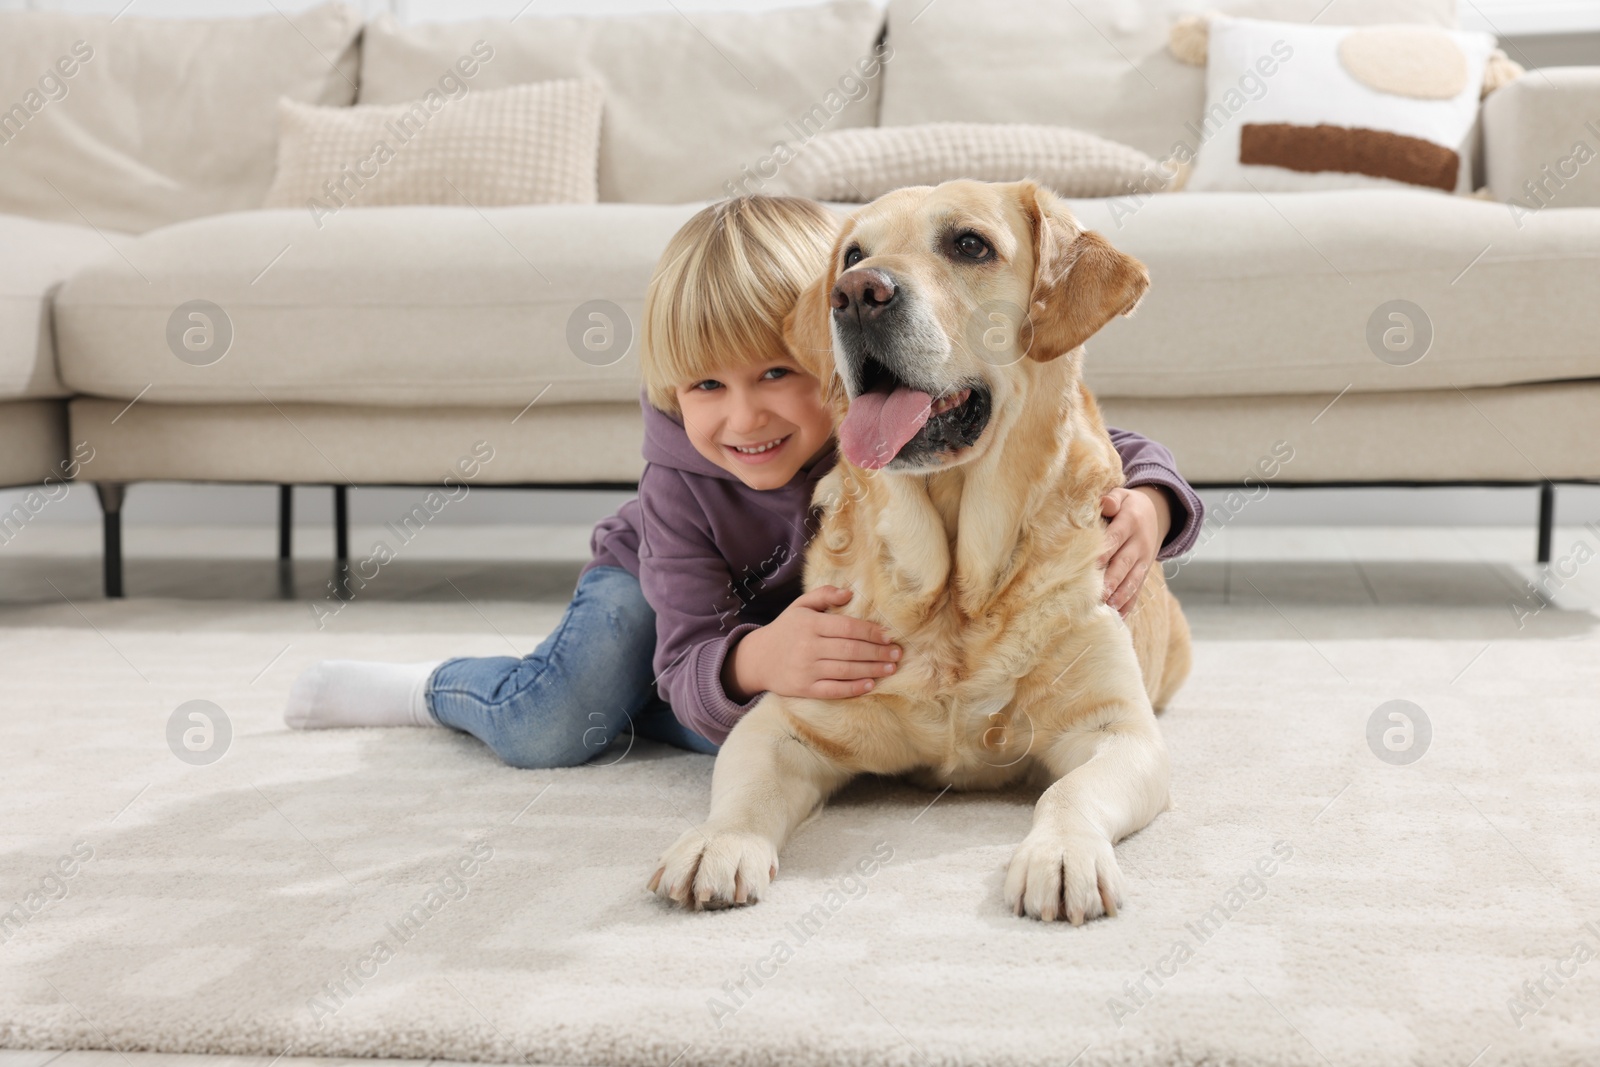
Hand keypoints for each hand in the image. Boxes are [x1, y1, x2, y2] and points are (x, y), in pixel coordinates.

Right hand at [723, 586, 900, 700]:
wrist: (758, 659)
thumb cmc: (786, 629)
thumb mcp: (800, 606)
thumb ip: (823, 594)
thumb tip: (849, 593)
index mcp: (810, 624)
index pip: (847, 628)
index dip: (871, 632)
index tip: (889, 636)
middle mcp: (808, 647)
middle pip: (850, 650)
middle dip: (878, 652)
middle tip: (897, 654)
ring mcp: (806, 670)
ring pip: (846, 670)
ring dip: (872, 669)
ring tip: (891, 668)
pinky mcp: (804, 689)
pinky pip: (833, 690)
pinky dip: (853, 688)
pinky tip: (870, 684)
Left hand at [1099, 486, 1171, 616]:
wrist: (1155, 512)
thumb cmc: (1127, 504)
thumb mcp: (1122, 494)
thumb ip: (1112, 499)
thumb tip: (1105, 504)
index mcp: (1131, 521)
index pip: (1116, 538)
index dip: (1105, 551)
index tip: (1092, 564)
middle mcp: (1139, 542)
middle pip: (1124, 562)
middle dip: (1112, 579)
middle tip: (1099, 593)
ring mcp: (1143, 559)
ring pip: (1133, 579)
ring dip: (1121, 594)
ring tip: (1109, 607)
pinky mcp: (1144, 571)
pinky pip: (1138, 589)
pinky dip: (1129, 604)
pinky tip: (1119, 618)